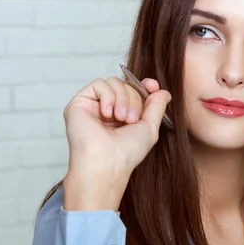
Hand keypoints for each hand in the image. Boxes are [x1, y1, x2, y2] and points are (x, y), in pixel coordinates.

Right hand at [62, 76, 170, 210]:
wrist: (107, 163)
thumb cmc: (127, 152)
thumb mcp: (150, 128)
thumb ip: (157, 107)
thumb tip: (163, 92)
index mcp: (123, 116)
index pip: (133, 90)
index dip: (143, 85)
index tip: (152, 86)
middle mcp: (108, 110)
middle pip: (126, 85)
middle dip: (134, 98)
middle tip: (132, 119)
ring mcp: (93, 106)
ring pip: (113, 82)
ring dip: (123, 98)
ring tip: (120, 118)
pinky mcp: (80, 103)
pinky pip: (99, 84)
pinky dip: (108, 96)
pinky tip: (107, 114)